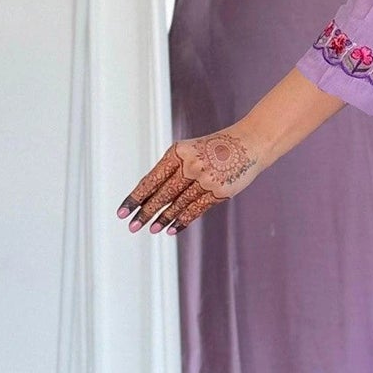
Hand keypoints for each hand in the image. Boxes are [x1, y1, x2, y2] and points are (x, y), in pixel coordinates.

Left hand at [117, 128, 262, 234]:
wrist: (249, 143)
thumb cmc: (215, 148)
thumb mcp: (191, 150)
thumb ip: (173, 169)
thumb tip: (150, 196)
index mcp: (178, 152)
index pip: (152, 179)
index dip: (136, 197)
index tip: (122, 212)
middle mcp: (191, 165)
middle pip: (163, 194)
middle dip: (146, 212)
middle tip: (132, 226)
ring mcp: (206, 179)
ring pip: (178, 204)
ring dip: (163, 219)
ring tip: (151, 229)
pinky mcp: (220, 191)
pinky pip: (196, 209)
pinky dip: (182, 220)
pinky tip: (171, 229)